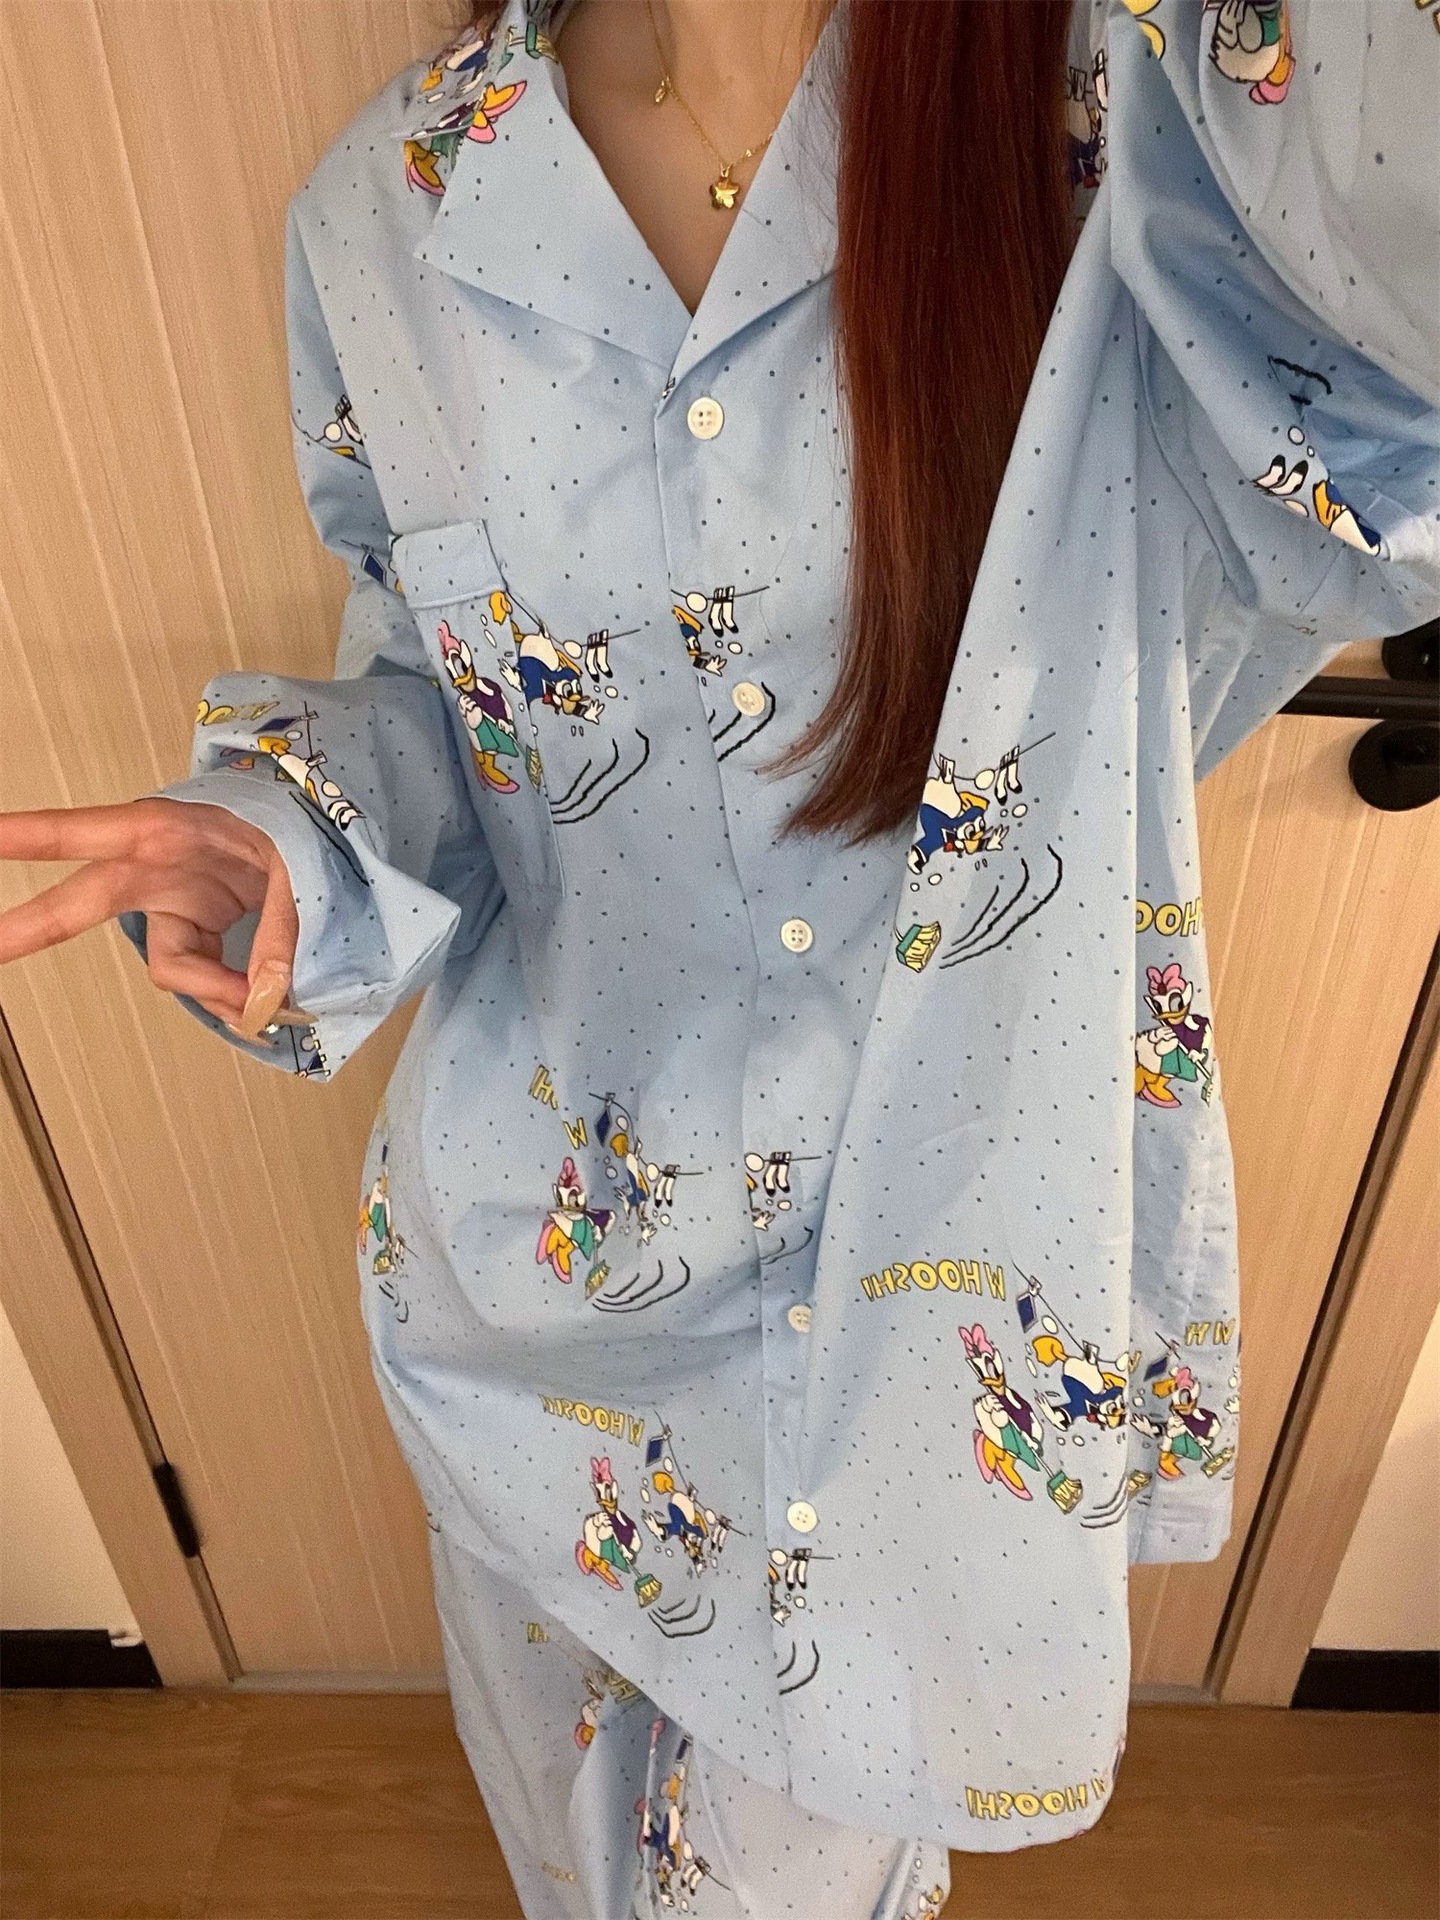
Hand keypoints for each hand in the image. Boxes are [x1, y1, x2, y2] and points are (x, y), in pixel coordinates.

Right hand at [0, 798, 301, 1037]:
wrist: (324, 831)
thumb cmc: (297, 826)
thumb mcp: (297, 864)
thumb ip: (280, 926)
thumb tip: (260, 998)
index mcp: (162, 830)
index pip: (80, 832)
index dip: (25, 836)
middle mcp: (154, 866)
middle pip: (80, 905)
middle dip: (28, 926)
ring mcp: (174, 900)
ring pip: (170, 965)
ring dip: (213, 988)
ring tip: (264, 1000)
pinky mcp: (197, 927)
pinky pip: (199, 974)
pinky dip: (229, 992)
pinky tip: (259, 997)